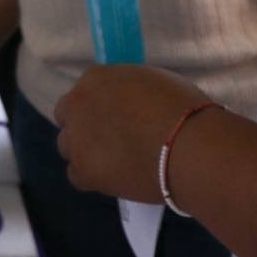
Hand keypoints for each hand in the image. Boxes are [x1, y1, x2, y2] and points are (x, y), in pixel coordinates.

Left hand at [57, 65, 216, 201]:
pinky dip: (92, 177)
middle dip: (84, 125)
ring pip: (69, 146)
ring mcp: (76, 139)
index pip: (86, 90)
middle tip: (111, 138)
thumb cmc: (182, 109)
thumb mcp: (152, 82)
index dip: (100, 104)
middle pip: (68, 115)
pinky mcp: (83, 171)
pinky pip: (77, 175)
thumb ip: (129, 91)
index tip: (116, 115)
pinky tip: (114, 178)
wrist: (188, 147)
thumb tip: (128, 103)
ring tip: (115, 161)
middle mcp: (77, 105)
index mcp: (95, 78)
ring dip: (86, 151)